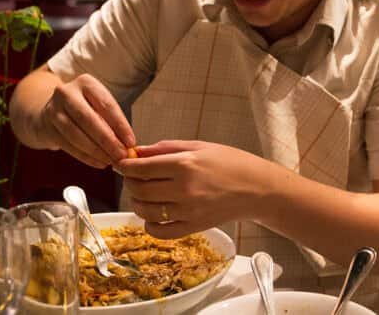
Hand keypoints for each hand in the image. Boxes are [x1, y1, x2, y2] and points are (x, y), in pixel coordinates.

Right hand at [36, 73, 134, 168]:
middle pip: (88, 119)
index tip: (131, 142)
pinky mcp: (47, 128)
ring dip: (96, 151)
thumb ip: (112, 121)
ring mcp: (53, 110)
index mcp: (85, 83)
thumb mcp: (98, 106)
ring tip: (111, 161)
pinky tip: (99, 163)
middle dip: (107, 140)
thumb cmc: (84, 109)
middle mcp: (67, 93)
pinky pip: (68, 146)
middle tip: (121, 155)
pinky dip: (86, 157)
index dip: (120, 125)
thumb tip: (128, 144)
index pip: (106, 105)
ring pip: (76, 134)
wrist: (51, 112)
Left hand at [119, 140, 276, 237]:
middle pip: (140, 190)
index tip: (121, 164)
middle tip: (133, 177)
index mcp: (185, 164)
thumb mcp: (199, 146)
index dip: (125, 166)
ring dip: (138, 203)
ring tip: (144, 195)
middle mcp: (184, 189)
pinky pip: (161, 232)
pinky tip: (153, 217)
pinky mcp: (194, 227)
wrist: (256, 188)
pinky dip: (150, 226)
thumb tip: (137, 152)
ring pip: (146, 211)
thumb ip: (166, 148)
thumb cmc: (230, 162)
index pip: (141, 168)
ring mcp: (189, 211)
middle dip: (130, 182)